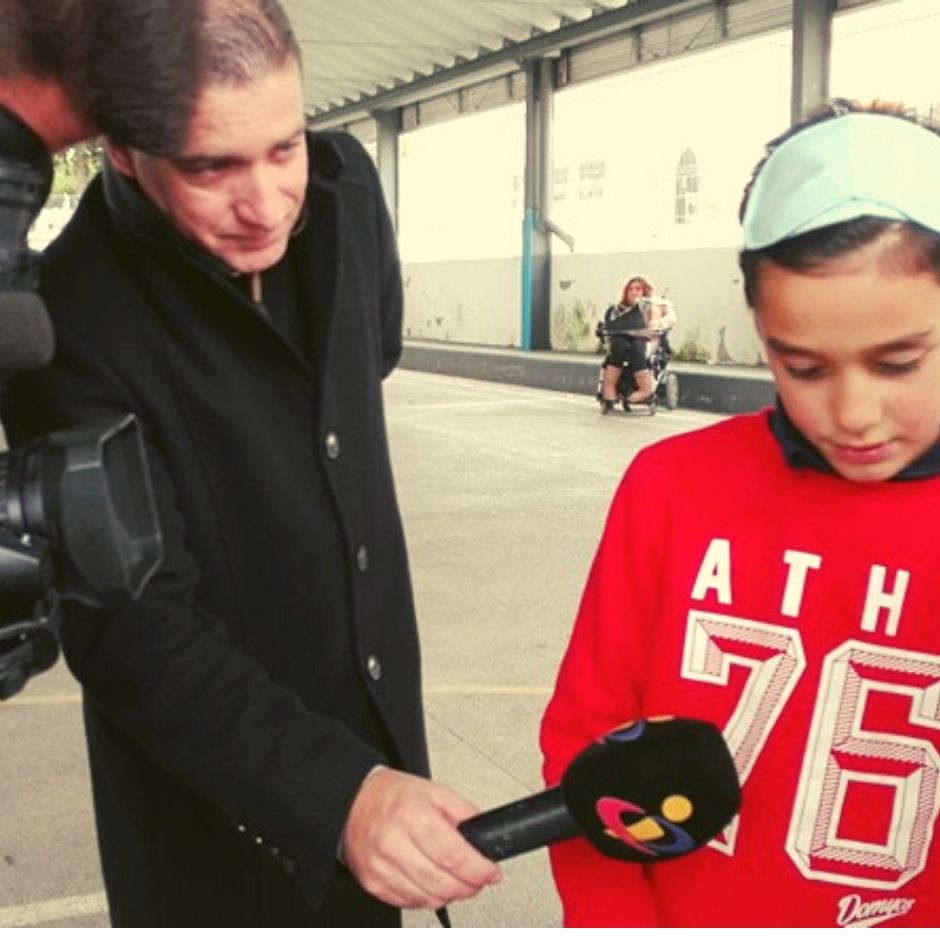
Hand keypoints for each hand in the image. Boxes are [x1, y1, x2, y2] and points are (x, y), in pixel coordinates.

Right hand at [342, 767, 501, 908]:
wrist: (354, 803)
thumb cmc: (393, 796)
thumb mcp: (435, 792)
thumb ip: (464, 814)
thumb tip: (485, 840)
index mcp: (411, 814)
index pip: (453, 855)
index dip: (478, 870)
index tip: (490, 872)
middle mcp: (393, 842)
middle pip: (443, 883)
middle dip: (469, 886)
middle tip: (478, 878)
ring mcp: (381, 867)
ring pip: (429, 899)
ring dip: (450, 894)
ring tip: (456, 879)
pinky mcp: (373, 883)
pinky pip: (411, 904)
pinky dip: (428, 897)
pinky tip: (432, 881)